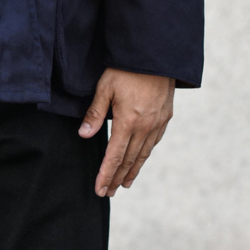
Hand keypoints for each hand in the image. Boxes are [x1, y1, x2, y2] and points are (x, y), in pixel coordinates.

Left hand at [78, 67, 173, 196]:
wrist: (155, 56)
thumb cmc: (126, 69)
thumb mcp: (106, 87)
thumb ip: (95, 113)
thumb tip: (84, 135)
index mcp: (128, 121)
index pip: (115, 155)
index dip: (106, 173)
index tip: (99, 189)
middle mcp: (145, 127)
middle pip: (129, 160)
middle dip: (117, 178)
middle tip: (108, 192)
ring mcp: (157, 124)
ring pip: (143, 154)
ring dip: (132, 171)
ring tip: (123, 183)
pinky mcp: (165, 117)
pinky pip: (154, 143)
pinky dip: (144, 155)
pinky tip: (139, 160)